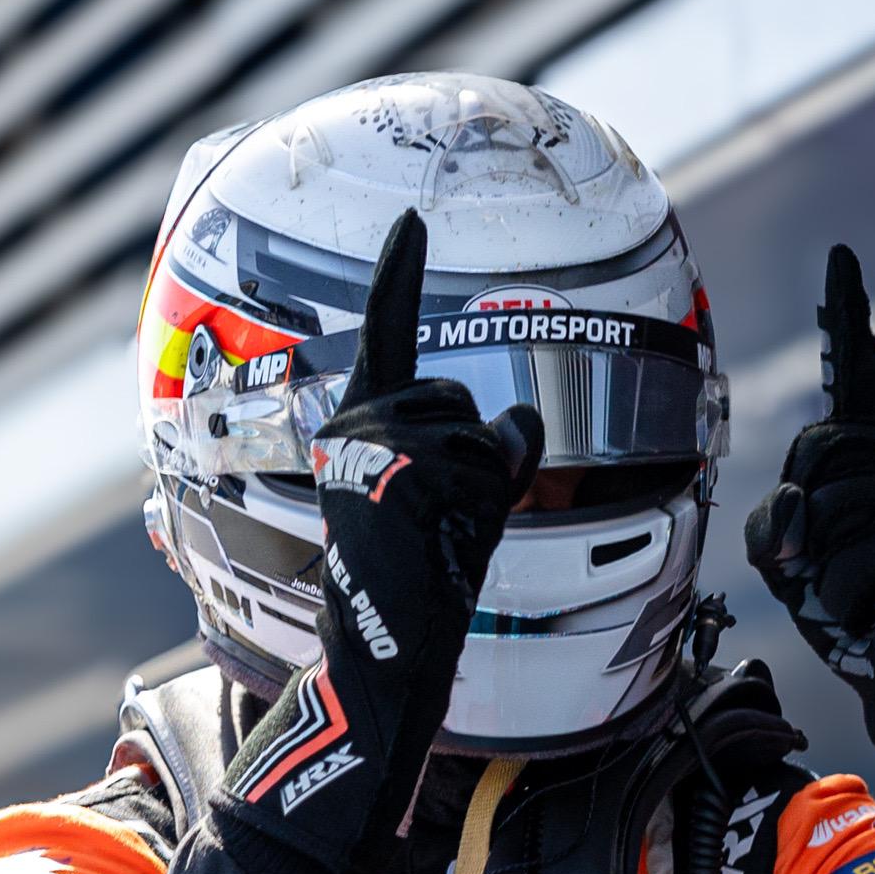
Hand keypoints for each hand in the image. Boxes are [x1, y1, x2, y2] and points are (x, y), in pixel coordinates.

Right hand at [216, 209, 542, 873]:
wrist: (375, 654)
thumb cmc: (401, 589)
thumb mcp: (427, 504)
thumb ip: (463, 451)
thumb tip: (521, 422)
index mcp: (353, 427)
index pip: (384, 330)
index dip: (399, 272)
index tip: (411, 219)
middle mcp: (358, 423)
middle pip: (462, 400)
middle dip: (475, 456)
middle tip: (435, 524)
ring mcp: (382, 442)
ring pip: (483, 432)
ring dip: (484, 484)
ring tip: (439, 537)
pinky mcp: (409, 465)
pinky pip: (496, 458)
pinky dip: (492, 495)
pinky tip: (450, 536)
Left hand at [747, 243, 874, 699]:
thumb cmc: (850, 604)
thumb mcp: (787, 553)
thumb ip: (775, 514)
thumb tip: (804, 505)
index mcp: (873, 447)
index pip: (857, 371)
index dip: (846, 314)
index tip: (841, 256)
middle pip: (811, 452)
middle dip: (798, 521)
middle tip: (828, 565)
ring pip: (822, 507)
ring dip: (817, 569)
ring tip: (857, 587)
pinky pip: (840, 562)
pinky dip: (837, 600)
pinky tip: (870, 608)